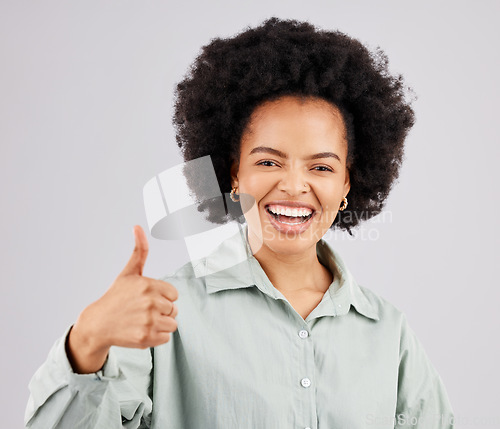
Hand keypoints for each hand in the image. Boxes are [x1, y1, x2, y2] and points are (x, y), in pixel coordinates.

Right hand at [67, 225, 178, 372]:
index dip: (163, 297)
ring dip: (161, 325)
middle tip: (143, 311)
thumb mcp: (129, 273)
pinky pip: (166, 337)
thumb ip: (139, 250)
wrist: (97, 323)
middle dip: (162, 311)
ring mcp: (147, 321)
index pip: (174, 295)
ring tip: (143, 321)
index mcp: (148, 285)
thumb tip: (137, 226)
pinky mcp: (145, 338)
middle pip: (174, 310)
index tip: (148, 299)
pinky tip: (142, 331)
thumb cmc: (116, 296)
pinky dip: (157, 337)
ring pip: (172, 324)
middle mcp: (150, 302)